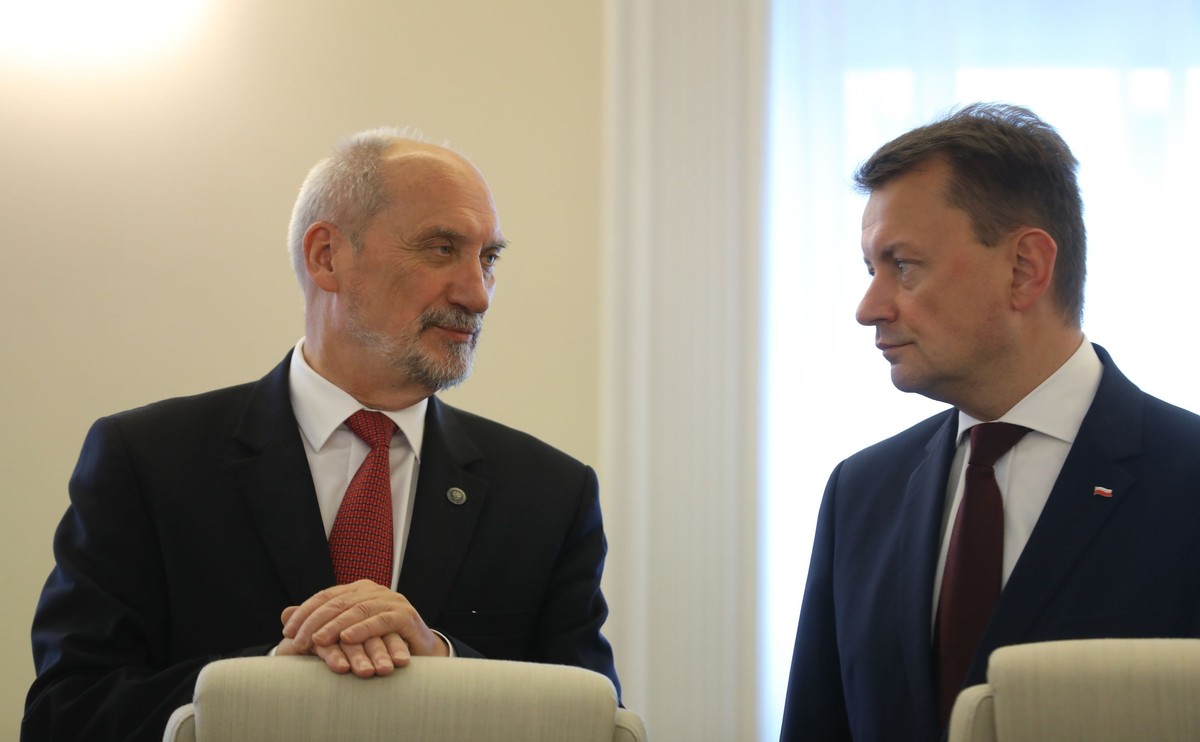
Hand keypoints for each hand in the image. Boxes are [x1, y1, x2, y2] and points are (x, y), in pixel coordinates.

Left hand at [277, 580, 448, 676]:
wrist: (418, 650)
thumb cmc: (378, 641)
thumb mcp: (346, 630)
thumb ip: (318, 621)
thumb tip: (283, 614)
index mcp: (358, 589)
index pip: (325, 596)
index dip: (305, 612)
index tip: (287, 632)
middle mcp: (374, 590)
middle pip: (338, 602)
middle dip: (315, 622)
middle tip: (299, 641)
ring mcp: (391, 601)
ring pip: (358, 610)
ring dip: (336, 626)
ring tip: (318, 641)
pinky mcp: (405, 615)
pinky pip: (381, 621)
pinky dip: (363, 629)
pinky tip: (347, 639)